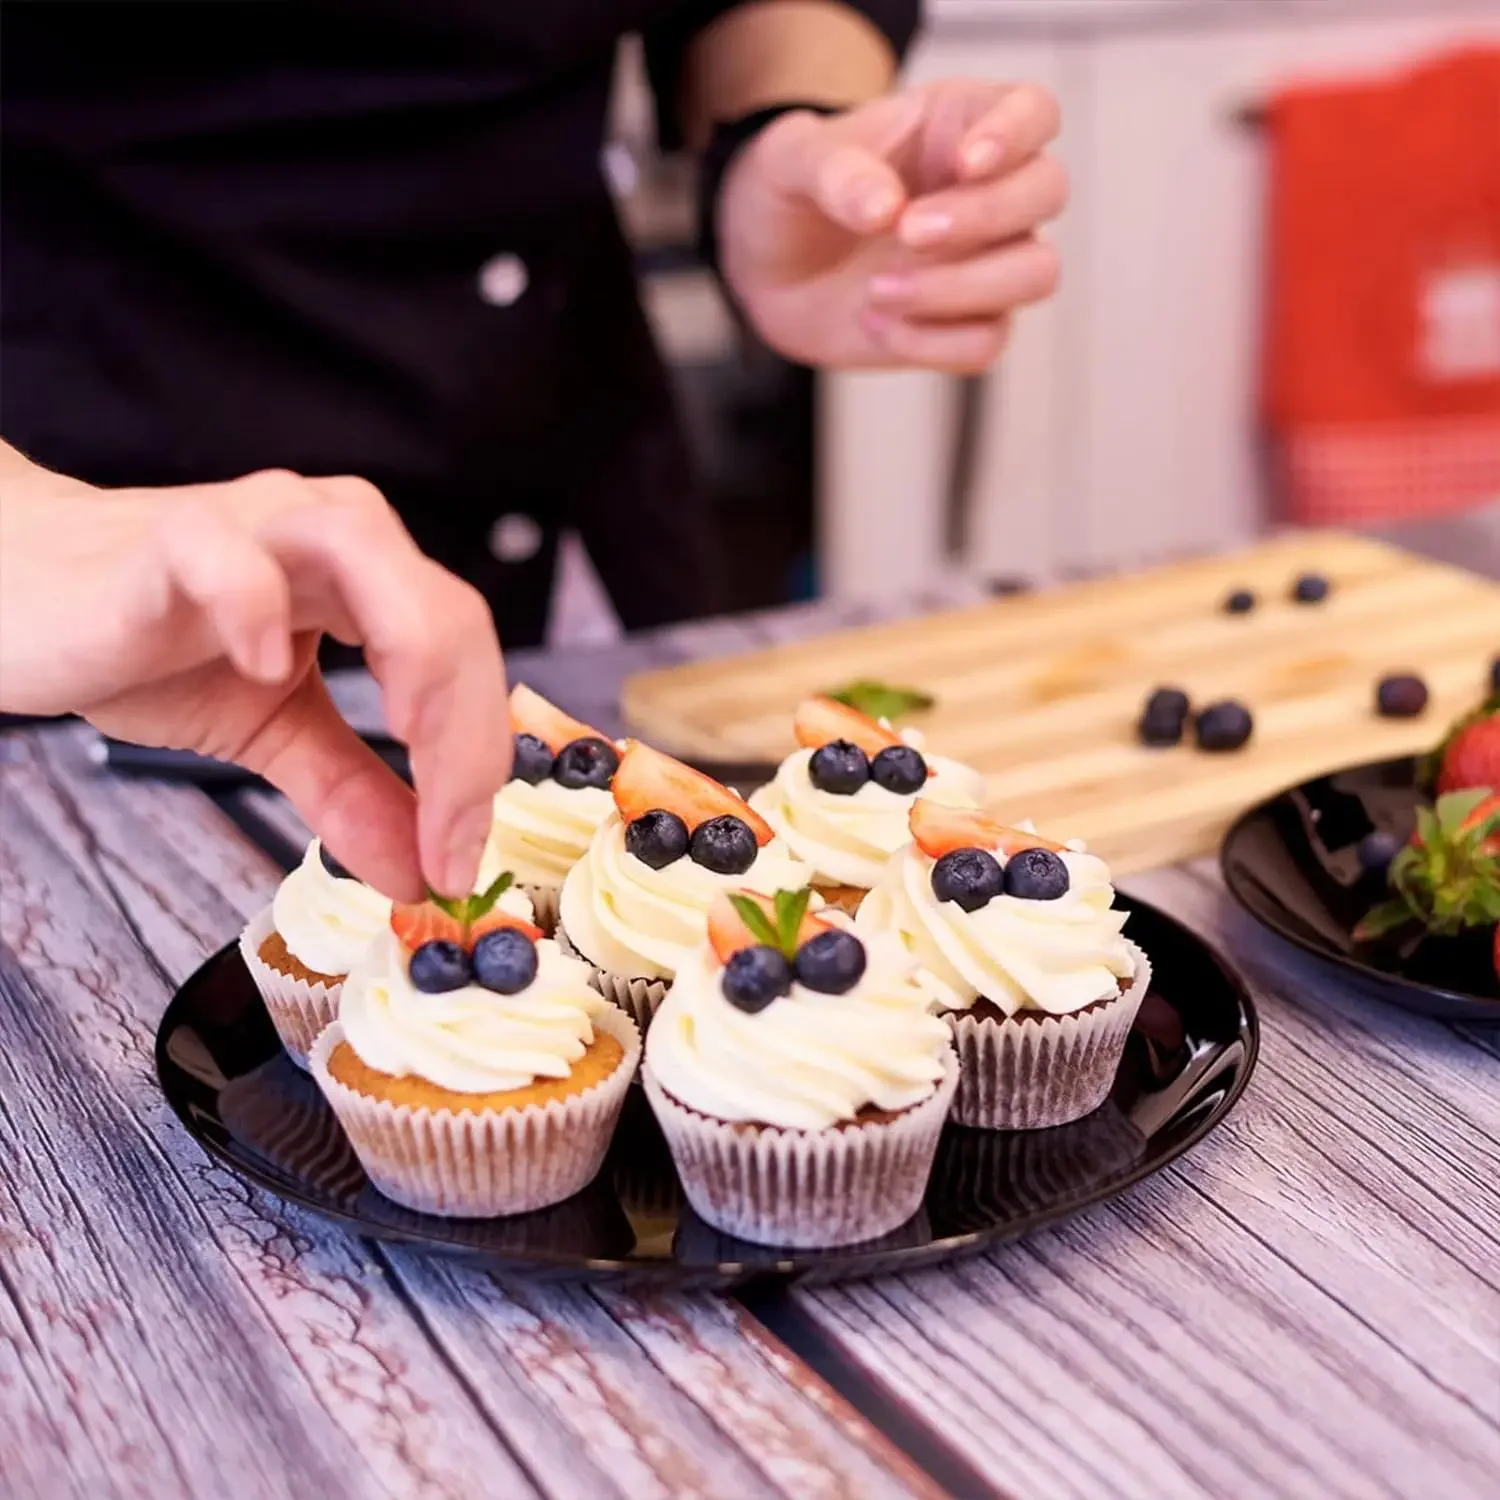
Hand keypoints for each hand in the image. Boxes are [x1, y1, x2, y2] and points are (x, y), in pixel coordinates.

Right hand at [0, 456, 509, 900]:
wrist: (22, 594)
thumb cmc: (154, 640)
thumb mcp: (275, 730)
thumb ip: (351, 788)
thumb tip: (420, 873)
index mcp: (372, 581)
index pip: (465, 659)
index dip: (479, 763)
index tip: (458, 861)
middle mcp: (332, 537)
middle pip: (447, 614)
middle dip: (466, 736)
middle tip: (448, 837)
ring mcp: (255, 525)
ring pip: (369, 554)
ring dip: (412, 651)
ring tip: (409, 734)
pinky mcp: (167, 539)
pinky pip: (227, 555)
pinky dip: (257, 605)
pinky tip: (265, 669)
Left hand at [718, 80, 1064, 373]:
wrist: (764, 272)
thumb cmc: (787, 196)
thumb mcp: (787, 161)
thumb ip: (833, 170)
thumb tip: (885, 208)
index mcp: (957, 125)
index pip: (1035, 112)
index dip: (1018, 133)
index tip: (967, 163)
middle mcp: (987, 190)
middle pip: (1047, 191)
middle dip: (983, 217)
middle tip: (905, 232)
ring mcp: (984, 261)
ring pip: (1035, 274)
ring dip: (961, 289)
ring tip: (877, 290)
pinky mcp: (965, 324)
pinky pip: (987, 342)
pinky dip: (930, 342)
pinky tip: (874, 324)